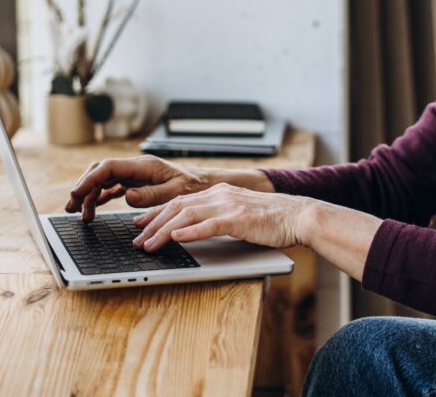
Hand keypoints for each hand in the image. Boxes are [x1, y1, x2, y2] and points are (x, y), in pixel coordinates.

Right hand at [65, 155, 208, 221]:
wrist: (204, 183)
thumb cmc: (192, 186)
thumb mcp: (175, 192)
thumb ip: (151, 195)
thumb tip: (127, 196)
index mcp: (143, 166)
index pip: (108, 168)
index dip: (89, 180)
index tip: (76, 194)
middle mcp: (136, 167)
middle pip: (101, 172)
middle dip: (83, 187)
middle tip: (71, 206)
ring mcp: (135, 174)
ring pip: (104, 180)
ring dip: (90, 195)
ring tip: (81, 215)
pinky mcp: (136, 182)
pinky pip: (112, 187)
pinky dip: (101, 197)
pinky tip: (94, 210)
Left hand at [131, 183, 313, 251]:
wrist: (299, 215)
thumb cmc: (273, 219)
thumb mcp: (240, 213)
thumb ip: (219, 217)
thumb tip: (196, 229)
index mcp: (219, 192)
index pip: (180, 200)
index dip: (156, 212)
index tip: (139, 223)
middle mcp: (220, 194)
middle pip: (177, 206)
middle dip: (152, 223)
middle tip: (136, 238)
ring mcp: (229, 204)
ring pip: (186, 214)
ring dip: (163, 230)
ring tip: (149, 244)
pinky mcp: (238, 218)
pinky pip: (208, 224)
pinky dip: (189, 231)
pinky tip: (175, 237)